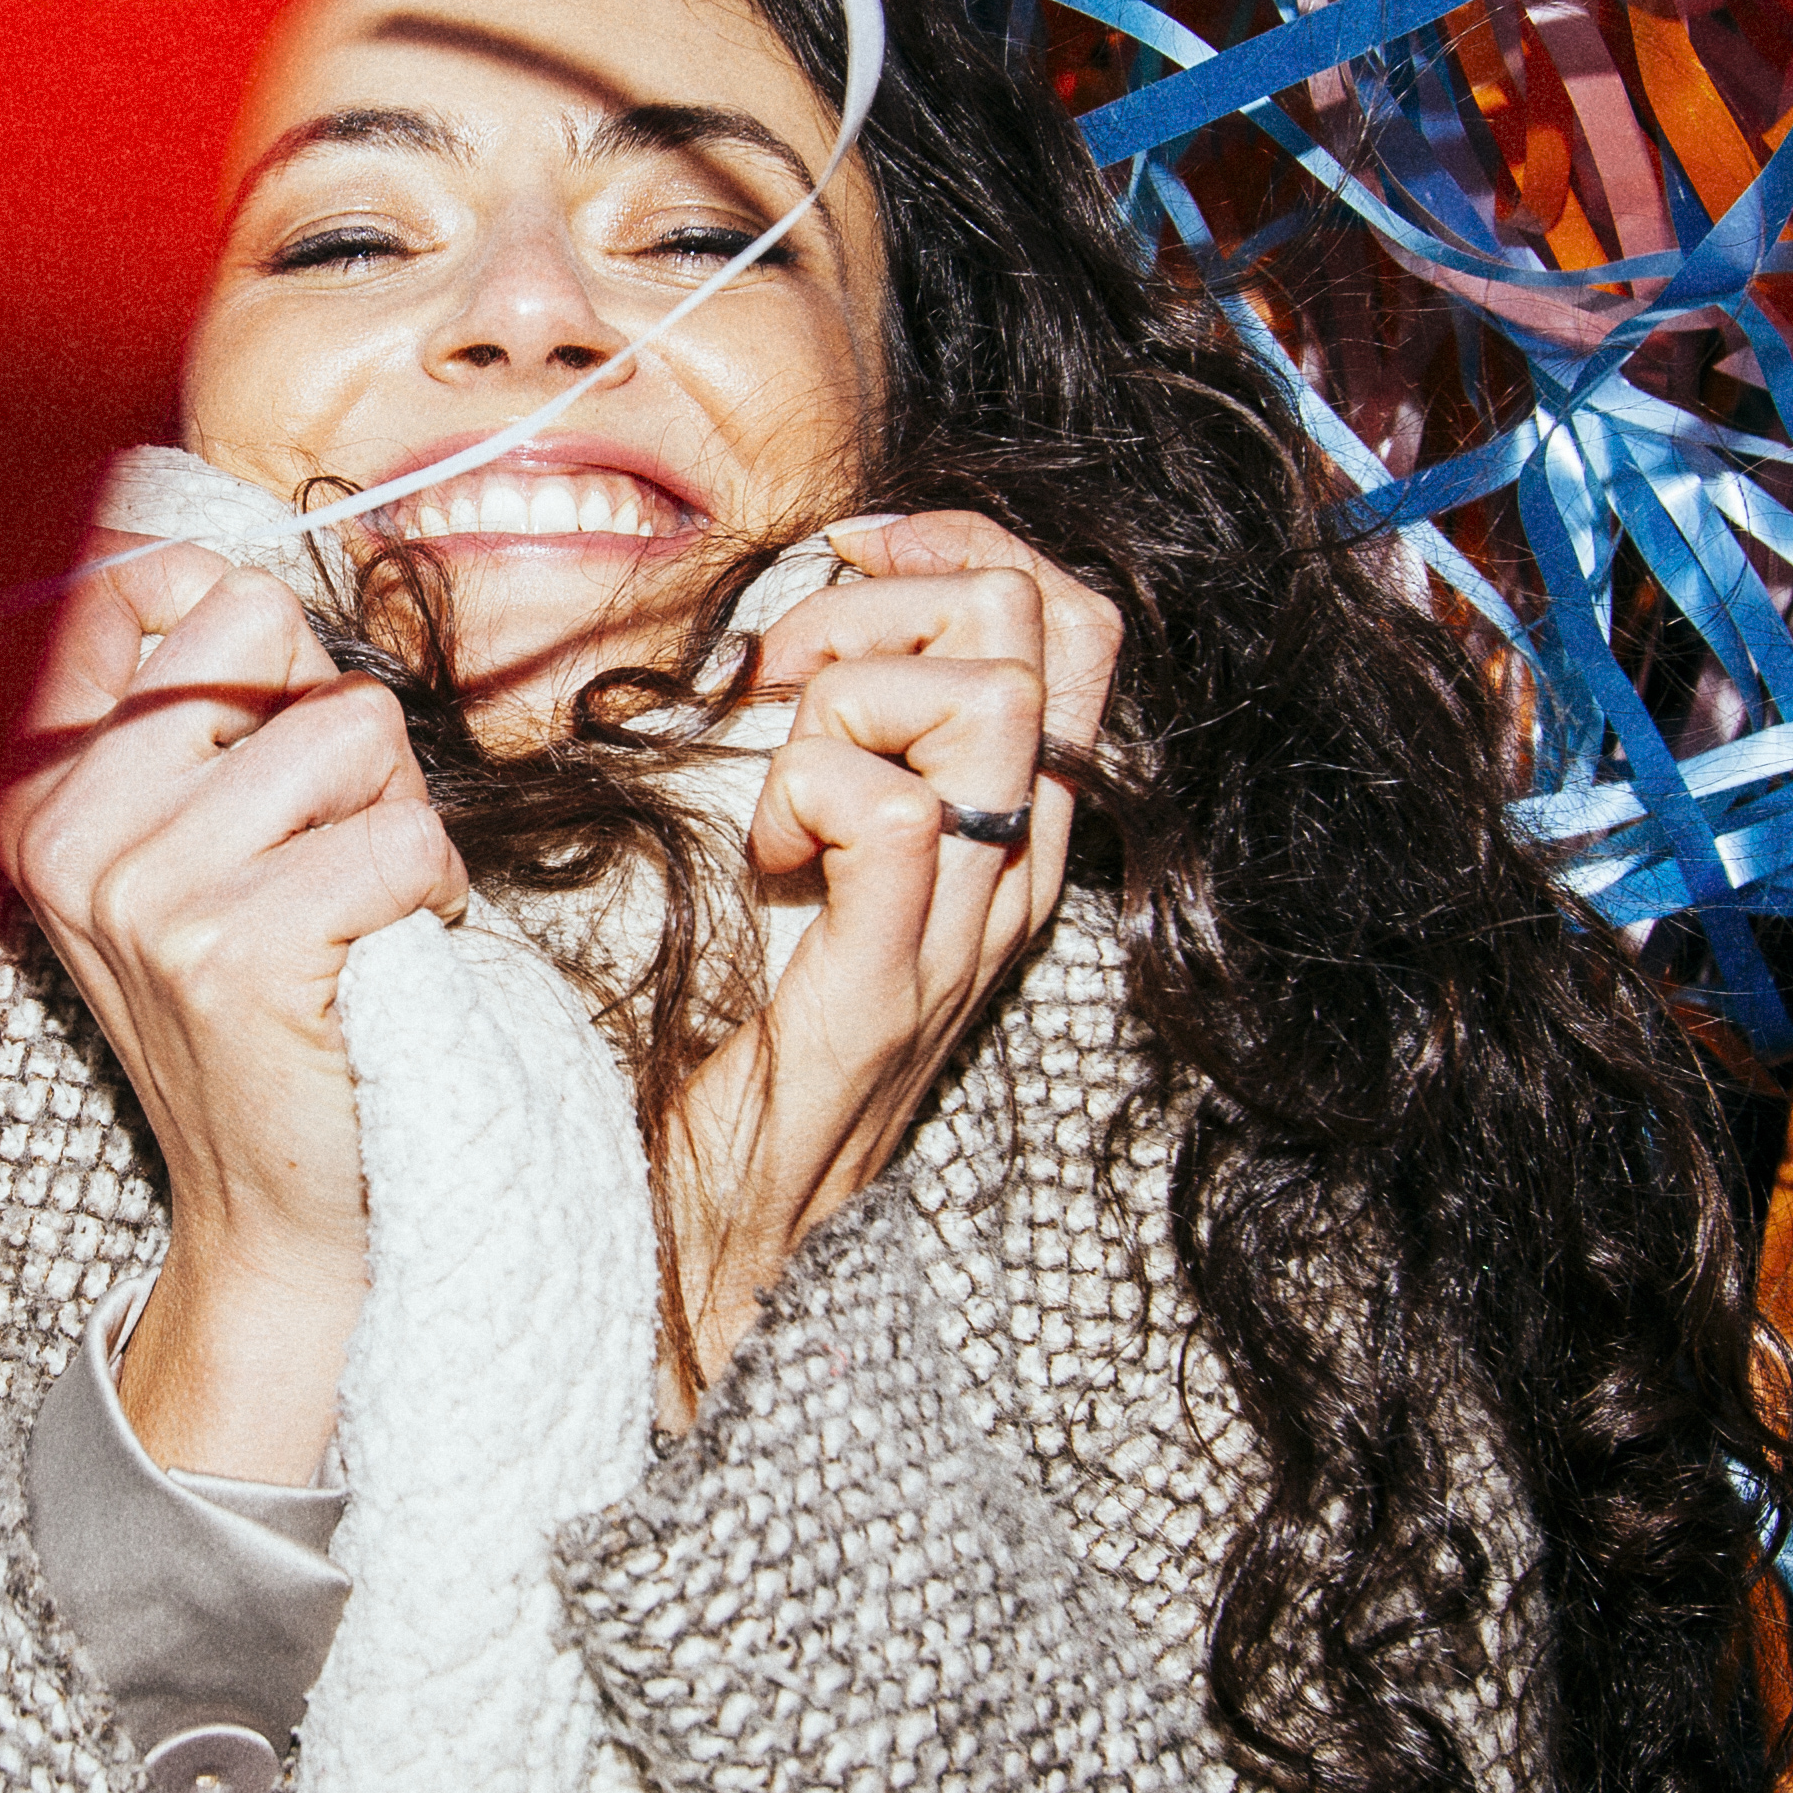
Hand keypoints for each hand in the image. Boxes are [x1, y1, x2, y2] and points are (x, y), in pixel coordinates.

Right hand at [0, 540, 464, 1484]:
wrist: (283, 1219)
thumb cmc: (271, 1016)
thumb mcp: (190, 851)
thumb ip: (194, 705)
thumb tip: (225, 568)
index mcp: (42, 789)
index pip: (143, 583)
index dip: (249, 633)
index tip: (266, 729)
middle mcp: (71, 828)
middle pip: (270, 632)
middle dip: (338, 735)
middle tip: (322, 858)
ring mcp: (144, 888)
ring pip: (356, 728)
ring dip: (396, 820)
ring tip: (352, 916)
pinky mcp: (236, 948)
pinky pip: (404, 839)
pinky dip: (431, 898)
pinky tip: (379, 965)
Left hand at [660, 511, 1125, 1400]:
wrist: (720, 1242)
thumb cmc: (736, 1048)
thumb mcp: (809, 865)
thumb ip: (829, 749)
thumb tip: (777, 626)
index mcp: (1005, 833)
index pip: (1072, 620)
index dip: (965, 549)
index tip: (848, 563)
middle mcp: (1011, 874)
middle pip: (1041, 627)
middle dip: (891, 601)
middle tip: (781, 680)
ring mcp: (959, 934)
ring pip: (989, 702)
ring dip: (851, 700)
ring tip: (776, 789)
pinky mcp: (880, 990)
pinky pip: (902, 820)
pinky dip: (815, 794)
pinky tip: (766, 855)